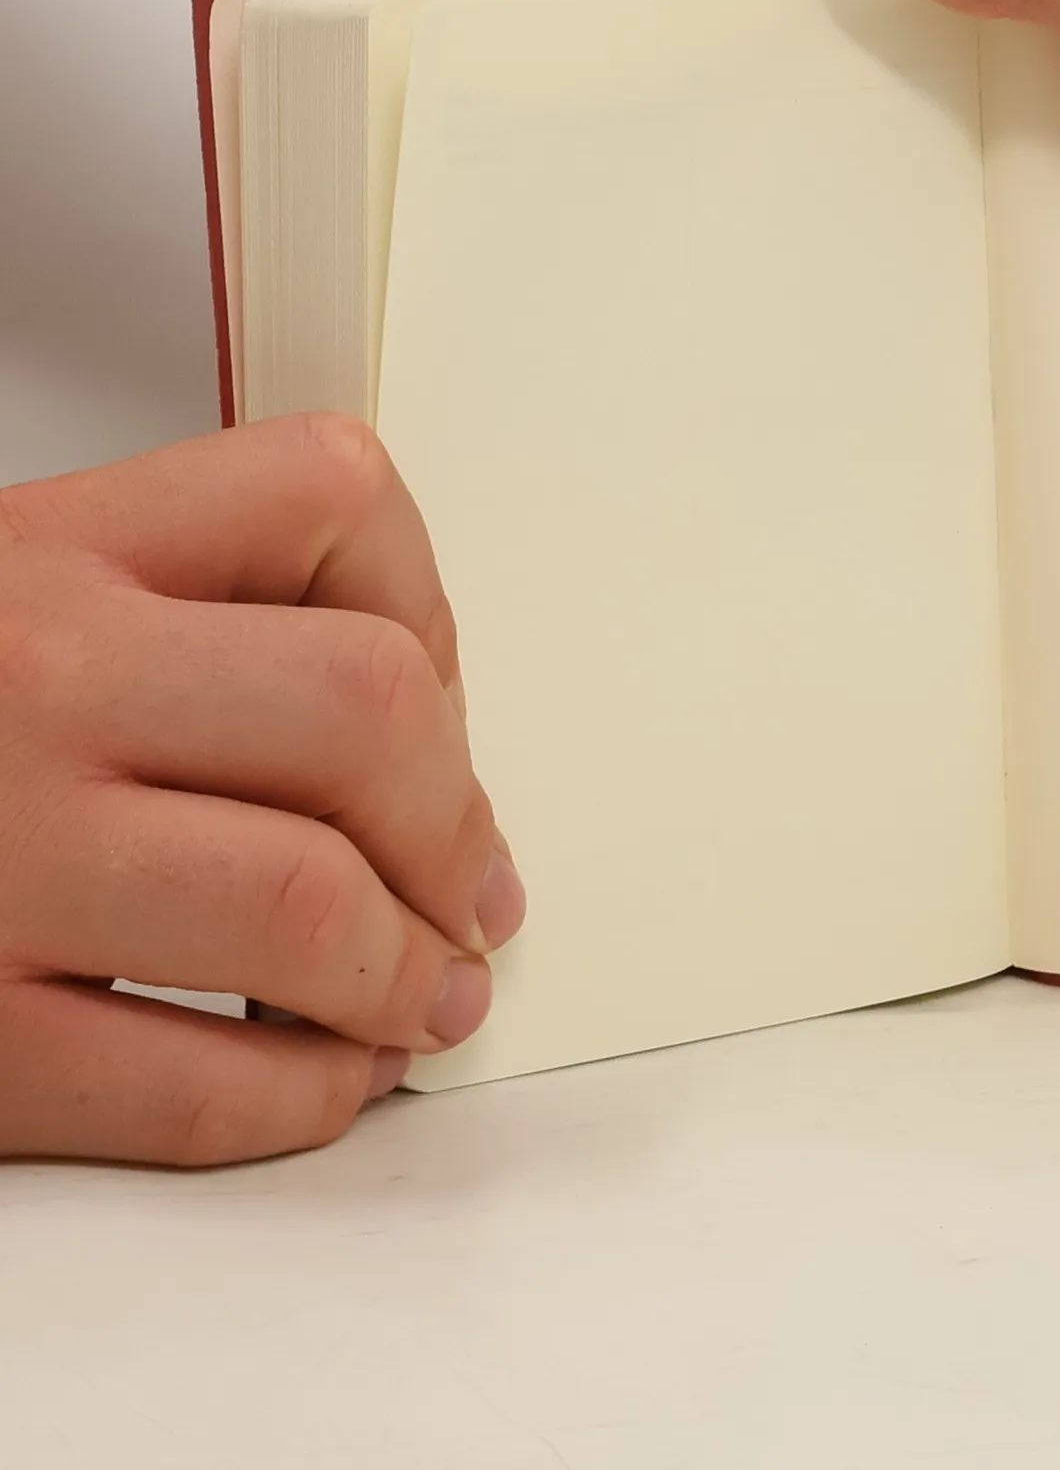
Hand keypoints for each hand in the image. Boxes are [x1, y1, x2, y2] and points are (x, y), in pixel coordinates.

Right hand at [0, 415, 524, 1165]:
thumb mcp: (14, 598)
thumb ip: (187, 615)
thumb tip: (421, 728)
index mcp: (50, 548)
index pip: (327, 499)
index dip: (430, 600)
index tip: (441, 693)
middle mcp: (28, 684)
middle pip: (366, 710)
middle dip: (457, 818)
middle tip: (478, 886)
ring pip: (305, 905)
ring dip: (412, 972)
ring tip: (433, 994)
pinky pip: (191, 1083)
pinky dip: (300, 1095)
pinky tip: (323, 1078)